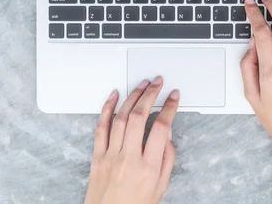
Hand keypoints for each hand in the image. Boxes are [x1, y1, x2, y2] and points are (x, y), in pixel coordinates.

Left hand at [84, 77, 178, 203]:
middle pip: (139, 117)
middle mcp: (128, 158)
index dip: (169, 108)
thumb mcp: (160, 187)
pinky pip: (101, 127)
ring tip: (141, 85)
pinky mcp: (97, 156)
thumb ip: (167, 160)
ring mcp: (110, 155)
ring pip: (120, 117)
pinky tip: (114, 96)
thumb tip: (167, 136)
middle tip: (158, 83)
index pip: (160, 128)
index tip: (174, 97)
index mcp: (148, 167)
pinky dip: (107, 108)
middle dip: (150, 94)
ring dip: (132, 97)